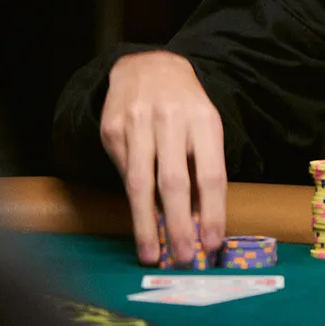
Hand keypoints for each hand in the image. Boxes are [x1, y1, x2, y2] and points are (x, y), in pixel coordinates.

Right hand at [99, 51, 226, 265]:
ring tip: (153, 255)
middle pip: (174, 182)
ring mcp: (137, 123)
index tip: (212, 244)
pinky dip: (132, 200)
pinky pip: (122, 172)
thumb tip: (200, 223)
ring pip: (140, 183)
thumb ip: (203, 168)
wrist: (148, 66)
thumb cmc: (185, 106)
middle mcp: (170, 120)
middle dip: (178, 225)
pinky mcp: (111, 128)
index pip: (210, 174)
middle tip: (184, 259)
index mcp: (204, 120)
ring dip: (147, 224)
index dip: (212, 212)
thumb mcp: (205, 127)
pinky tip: (139, 218)